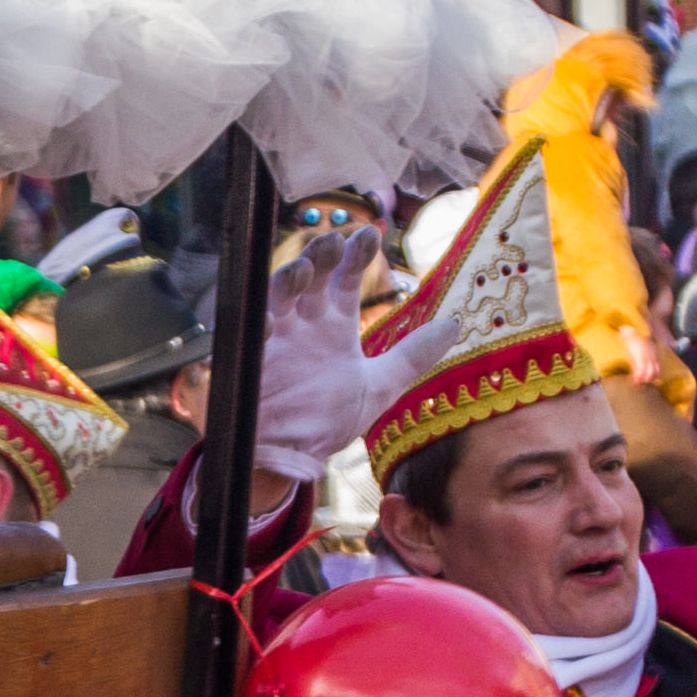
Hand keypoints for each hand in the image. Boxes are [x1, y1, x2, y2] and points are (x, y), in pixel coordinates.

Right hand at [247, 219, 417, 483]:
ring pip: (273, 298)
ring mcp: (270, 340)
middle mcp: (300, 325)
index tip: (370, 236)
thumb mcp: (377, 387)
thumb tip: (455, 324)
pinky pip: (241, 340)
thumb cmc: (324, 421)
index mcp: (331, 326)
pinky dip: (253, 329)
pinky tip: (266, 321)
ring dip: (285, 281)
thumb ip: (412, 356)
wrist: (286, 460)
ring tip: (300, 270)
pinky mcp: (244, 364)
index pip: (343, 280)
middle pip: (310, 278)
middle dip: (319, 257)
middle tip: (333, 243)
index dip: (356, 257)